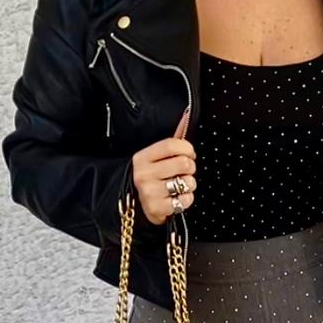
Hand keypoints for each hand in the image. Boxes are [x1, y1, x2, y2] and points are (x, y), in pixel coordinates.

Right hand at [131, 109, 196, 224]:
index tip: (189, 154)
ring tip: (180, 185)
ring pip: (187, 182)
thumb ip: (174, 137)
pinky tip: (177, 197)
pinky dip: (186, 199)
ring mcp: (149, 192)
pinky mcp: (156, 208)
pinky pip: (185, 200)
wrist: (133, 204)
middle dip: (190, 167)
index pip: (172, 145)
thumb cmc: (150, 176)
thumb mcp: (156, 156)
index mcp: (143, 157)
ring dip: (189, 184)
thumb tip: (188, 113)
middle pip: (183, 163)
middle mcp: (144, 174)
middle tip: (184, 171)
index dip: (187, 148)